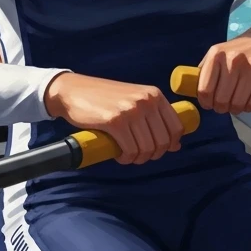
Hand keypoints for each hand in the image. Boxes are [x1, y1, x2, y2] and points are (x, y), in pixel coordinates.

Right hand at [43, 73, 183, 164]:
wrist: (74, 91)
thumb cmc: (105, 99)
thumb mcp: (135, 102)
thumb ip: (155, 119)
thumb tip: (176, 146)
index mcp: (154, 95)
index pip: (177, 127)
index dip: (169, 144)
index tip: (155, 149)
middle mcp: (146, 101)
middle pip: (163, 142)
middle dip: (152, 155)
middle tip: (137, 155)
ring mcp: (131, 110)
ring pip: (147, 149)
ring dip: (138, 158)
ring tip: (127, 154)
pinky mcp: (115, 121)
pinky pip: (130, 151)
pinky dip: (126, 158)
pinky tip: (118, 154)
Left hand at [197, 23, 250, 114]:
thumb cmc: (239, 50)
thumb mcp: (219, 52)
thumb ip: (205, 69)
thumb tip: (192, 89)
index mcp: (216, 55)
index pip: (205, 89)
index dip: (206, 103)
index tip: (209, 105)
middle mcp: (232, 60)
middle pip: (221, 99)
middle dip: (221, 108)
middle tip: (223, 106)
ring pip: (238, 103)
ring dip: (235, 109)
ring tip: (235, 105)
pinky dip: (248, 107)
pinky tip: (247, 103)